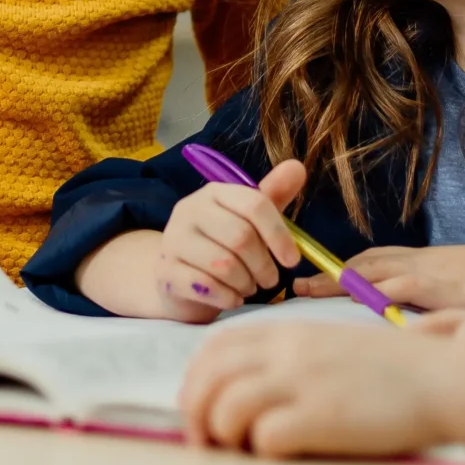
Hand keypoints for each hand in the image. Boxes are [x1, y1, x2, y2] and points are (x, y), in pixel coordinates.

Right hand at [152, 158, 308, 319]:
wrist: (178, 277)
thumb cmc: (220, 246)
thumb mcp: (248, 220)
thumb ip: (272, 197)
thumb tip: (297, 167)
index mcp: (214, 193)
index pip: (254, 204)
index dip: (279, 234)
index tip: (293, 260)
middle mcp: (189, 210)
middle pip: (241, 237)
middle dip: (264, 265)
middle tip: (270, 279)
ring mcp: (173, 240)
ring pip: (225, 265)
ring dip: (246, 283)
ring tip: (248, 286)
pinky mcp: (167, 272)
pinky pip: (208, 287)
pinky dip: (229, 298)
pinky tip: (232, 298)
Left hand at [181, 319, 464, 460]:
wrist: (447, 380)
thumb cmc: (394, 371)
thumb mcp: (331, 344)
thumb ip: (288, 357)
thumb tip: (246, 386)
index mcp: (289, 332)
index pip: (214, 348)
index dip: (195, 381)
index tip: (200, 407)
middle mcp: (288, 352)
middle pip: (209, 378)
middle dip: (195, 414)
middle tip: (206, 442)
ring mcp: (304, 382)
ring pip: (226, 407)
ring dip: (225, 436)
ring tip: (244, 450)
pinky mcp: (323, 417)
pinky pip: (265, 438)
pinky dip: (262, 451)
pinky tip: (283, 452)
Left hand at [294, 244, 464, 311]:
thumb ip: (453, 309)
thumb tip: (423, 328)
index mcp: (443, 266)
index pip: (384, 264)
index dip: (348, 273)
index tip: (314, 282)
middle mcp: (439, 264)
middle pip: (372, 261)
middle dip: (332, 273)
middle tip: (296, 286)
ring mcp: (449, 273)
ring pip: (382, 267)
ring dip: (343, 278)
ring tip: (307, 291)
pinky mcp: (460, 286)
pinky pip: (412, 285)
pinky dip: (381, 290)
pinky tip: (356, 302)